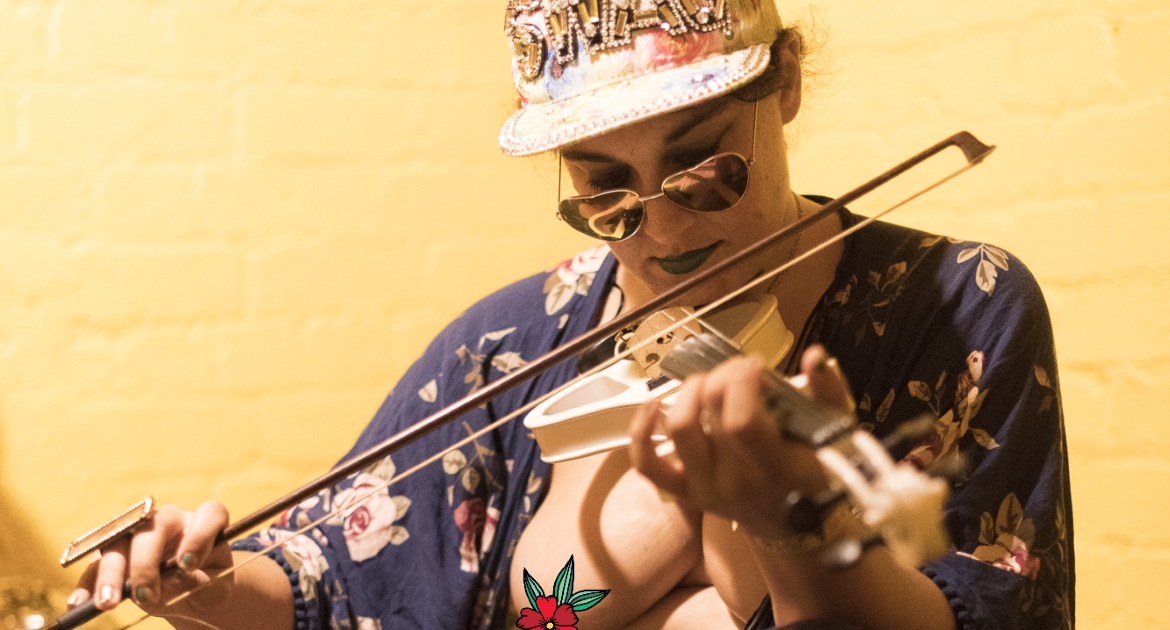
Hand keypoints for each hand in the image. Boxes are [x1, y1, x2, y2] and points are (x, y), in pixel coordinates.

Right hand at [69, 501, 232, 616]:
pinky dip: (88, 584)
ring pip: (118, 543)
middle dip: (144, 563)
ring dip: (110, 574)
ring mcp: (139, 534)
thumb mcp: (214, 589)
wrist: (192, 593)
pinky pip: (96, 564)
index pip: (208, 515)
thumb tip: (174, 577)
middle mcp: (170, 521)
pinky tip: (80, 603)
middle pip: (151, 529)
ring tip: (108, 603)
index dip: (199, 536)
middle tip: (144, 596)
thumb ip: (200, 583)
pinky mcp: (117, 553)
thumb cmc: (208, 584)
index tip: (188, 565)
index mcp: (204, 523)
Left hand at [628, 345, 854, 539]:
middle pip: (710, 412)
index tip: (758, 366)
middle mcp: (734, 482)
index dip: (743, 381)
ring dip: (690, 391)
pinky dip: (640, 431)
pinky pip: (648, 464)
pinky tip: (654, 404)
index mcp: (775, 468)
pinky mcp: (684, 493)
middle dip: (725, 374)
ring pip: (678, 428)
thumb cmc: (822, 472)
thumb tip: (814, 354)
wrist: (804, 526)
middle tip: (742, 370)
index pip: (740, 419)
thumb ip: (828, 390)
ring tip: (712, 383)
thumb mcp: (836, 431)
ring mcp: (704, 489)